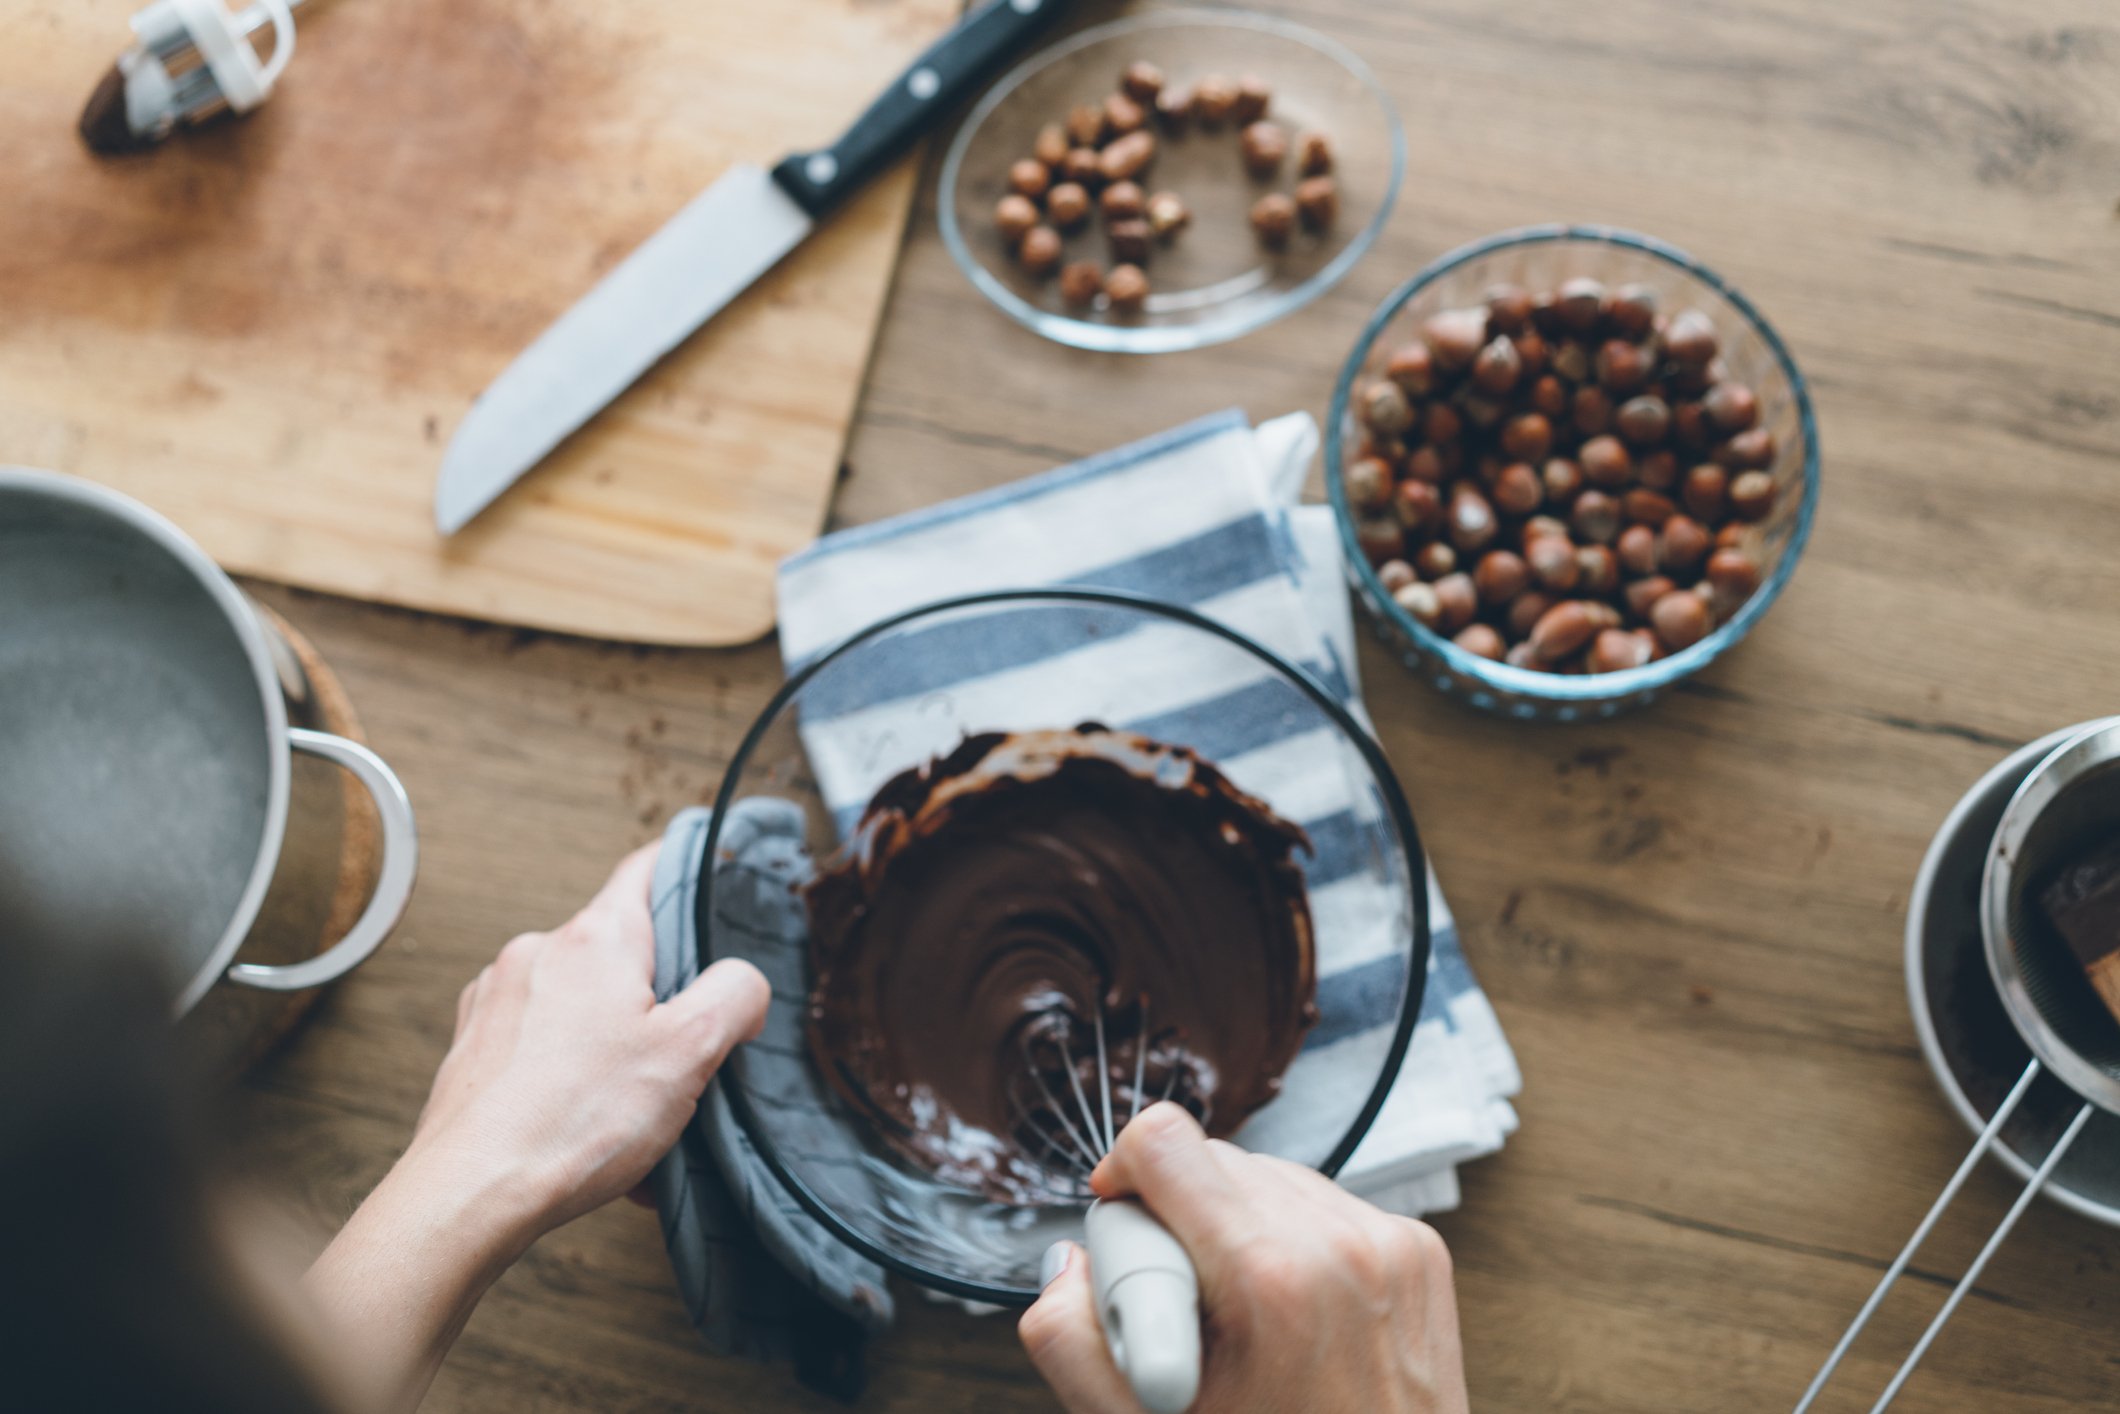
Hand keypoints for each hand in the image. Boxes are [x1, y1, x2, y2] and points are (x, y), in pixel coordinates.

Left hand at [305, 843, 767, 1412]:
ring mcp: (497, 999)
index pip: (648, 869)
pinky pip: (541, 1048)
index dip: (687, 868)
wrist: (470, 1192)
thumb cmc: (576, 1120)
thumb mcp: (690, 1052)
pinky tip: (591, 1138)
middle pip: (621, 953)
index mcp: (597, 939)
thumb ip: (734, 996)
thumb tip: (742, 981)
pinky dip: (572, 1081)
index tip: (711, 877)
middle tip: (684, 1061)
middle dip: (657, 1003)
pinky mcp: (473, 1047)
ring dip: (615, 1052)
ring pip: (581, 1009)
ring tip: (636, 1122)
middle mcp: (539, 952)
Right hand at [1019, 1103, 1468, 1413]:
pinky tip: (1291, 1313)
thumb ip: (1070, 1342)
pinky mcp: (1419, 1249)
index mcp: (1268, 1279)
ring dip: (1237, 1225)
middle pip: (1213, 1158)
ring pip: (1269, 1175)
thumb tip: (1066, 1262)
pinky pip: (1325, 1203)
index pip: (1164, 1141)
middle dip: (1179, 1217)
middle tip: (1186, 1304)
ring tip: (1243, 1317)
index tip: (1123, 1227)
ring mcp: (1389, 1243)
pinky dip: (1294, 1240)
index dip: (1122, 1175)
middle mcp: (1338, 1245)